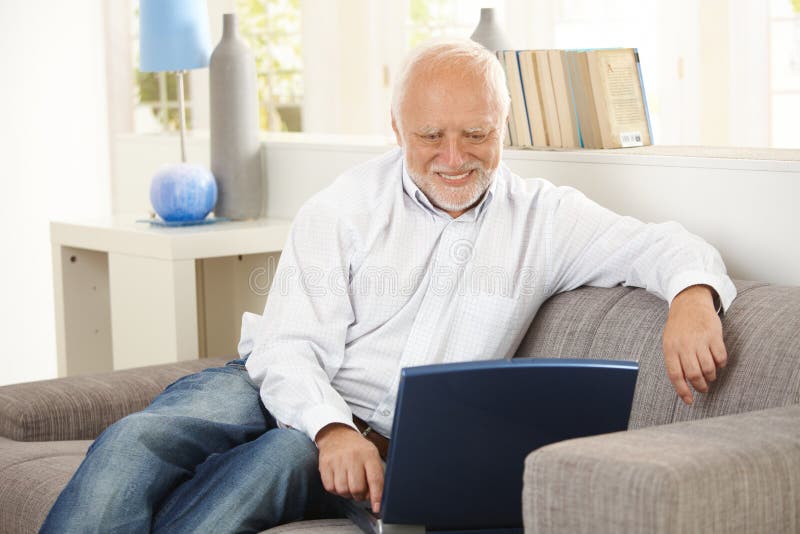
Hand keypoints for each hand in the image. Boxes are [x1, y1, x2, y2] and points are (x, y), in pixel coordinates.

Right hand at [315, 423, 384, 513]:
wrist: (336, 434)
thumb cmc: (357, 448)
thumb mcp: (372, 456)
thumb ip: (376, 476)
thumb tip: (376, 498)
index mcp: (369, 455)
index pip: (375, 479)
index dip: (377, 497)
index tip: (377, 508)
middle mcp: (353, 457)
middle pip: (357, 489)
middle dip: (359, 496)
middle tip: (360, 492)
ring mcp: (337, 461)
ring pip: (343, 491)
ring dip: (347, 493)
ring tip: (349, 484)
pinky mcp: (325, 465)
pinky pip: (330, 488)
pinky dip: (335, 489)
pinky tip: (339, 481)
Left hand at [662, 285, 727, 404]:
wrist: (689, 303)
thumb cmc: (678, 327)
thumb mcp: (669, 342)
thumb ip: (675, 361)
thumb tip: (683, 385)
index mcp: (670, 348)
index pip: (675, 375)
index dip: (682, 391)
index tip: (689, 401)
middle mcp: (684, 345)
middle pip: (694, 374)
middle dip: (700, 386)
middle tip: (703, 388)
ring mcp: (700, 340)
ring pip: (708, 368)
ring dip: (711, 377)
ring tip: (710, 376)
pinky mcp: (714, 335)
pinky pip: (721, 357)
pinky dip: (721, 364)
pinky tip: (718, 363)